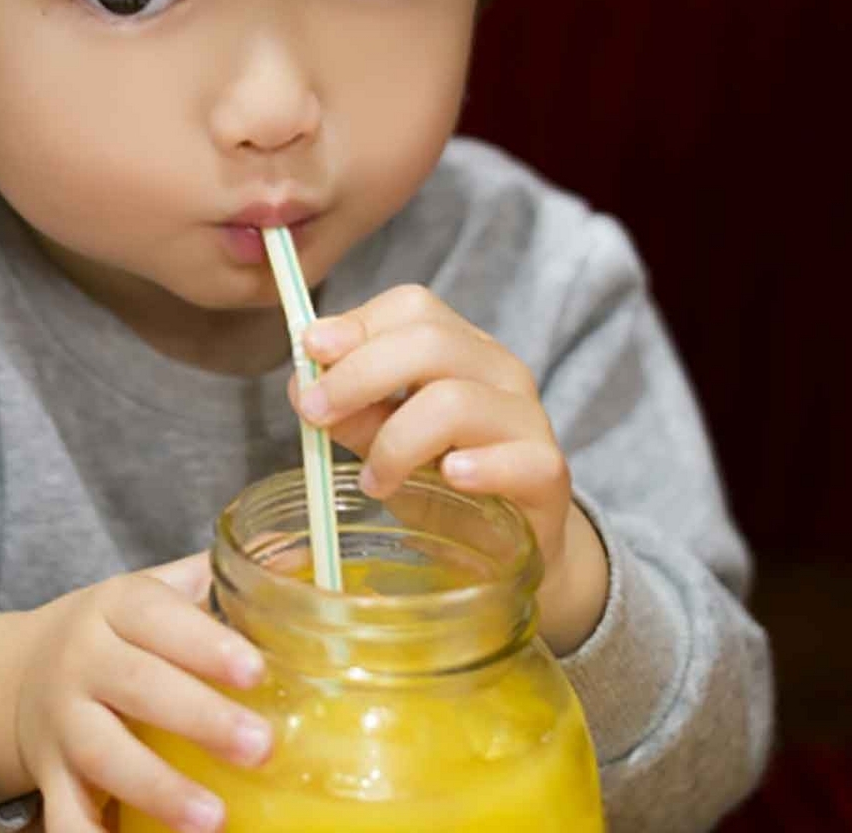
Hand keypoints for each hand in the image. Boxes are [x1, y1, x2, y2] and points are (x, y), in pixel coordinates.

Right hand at [0, 553, 271, 832]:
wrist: (20, 670)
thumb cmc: (119, 630)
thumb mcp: (158, 588)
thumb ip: (220, 575)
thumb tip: (301, 557)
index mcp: (118, 607)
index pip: (159, 618)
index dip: (206, 644)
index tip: (255, 670)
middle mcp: (85, 661)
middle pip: (138, 686)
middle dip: (200, 719)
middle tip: (260, 746)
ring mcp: (63, 721)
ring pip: (103, 755)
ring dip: (157, 789)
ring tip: (213, 819)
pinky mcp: (50, 775)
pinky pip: (64, 813)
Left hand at [291, 285, 607, 654]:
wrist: (511, 544)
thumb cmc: (441, 486)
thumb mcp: (383, 442)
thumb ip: (349, 413)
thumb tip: (304, 386)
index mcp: (458, 348)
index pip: (412, 306)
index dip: (356, 324)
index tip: (309, 351)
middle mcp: (498, 371)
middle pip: (430, 342)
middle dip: (359, 375)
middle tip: (316, 415)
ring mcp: (527, 419)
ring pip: (457, 401)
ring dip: (397, 441)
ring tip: (375, 482)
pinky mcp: (548, 473)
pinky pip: (518, 459)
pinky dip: (478, 467)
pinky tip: (450, 478)